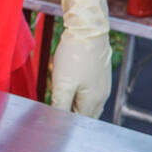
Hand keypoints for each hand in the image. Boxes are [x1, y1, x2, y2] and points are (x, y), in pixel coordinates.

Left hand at [51, 0, 111, 118]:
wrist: (88, 27)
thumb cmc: (76, 54)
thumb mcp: (63, 83)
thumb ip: (60, 105)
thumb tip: (56, 123)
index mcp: (94, 101)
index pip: (79, 123)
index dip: (65, 125)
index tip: (49, 121)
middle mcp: (102, 96)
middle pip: (85, 116)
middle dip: (70, 117)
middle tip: (51, 114)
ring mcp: (102, 85)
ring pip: (87, 105)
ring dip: (73, 106)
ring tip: (59, 102)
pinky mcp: (99, 75)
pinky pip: (89, 93)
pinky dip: (78, 96)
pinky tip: (68, 90)